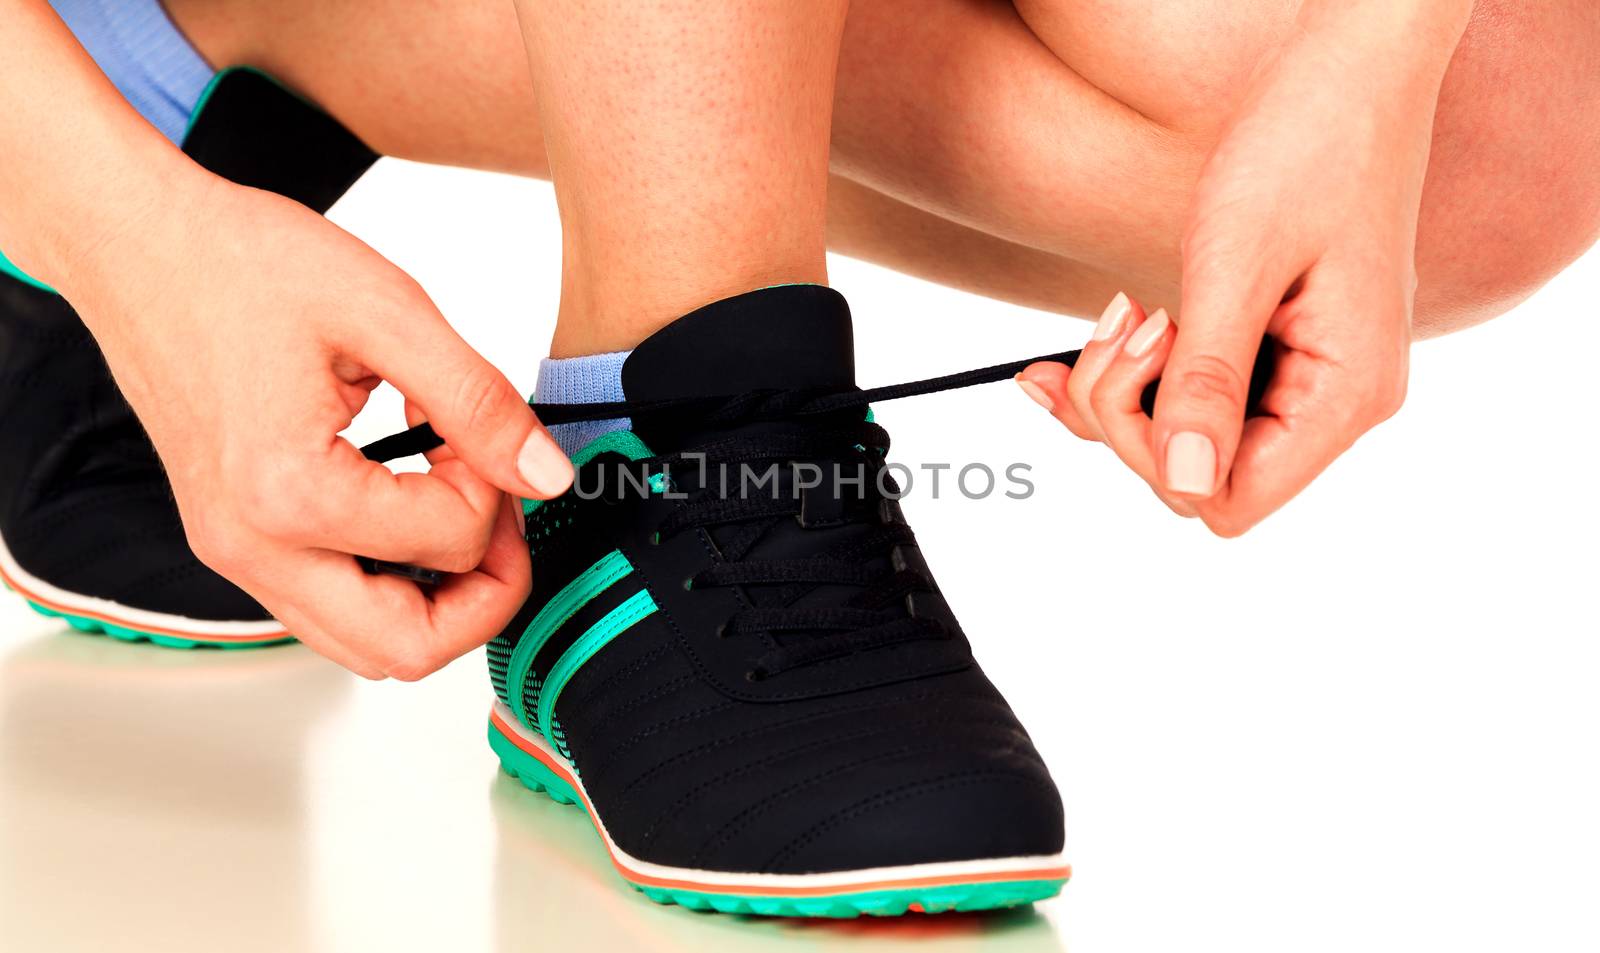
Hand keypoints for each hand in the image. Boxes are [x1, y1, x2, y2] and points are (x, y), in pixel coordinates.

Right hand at [64, 179, 572, 677]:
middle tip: (499, 515)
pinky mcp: (233, 543)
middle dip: (484, 595)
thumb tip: (547, 476)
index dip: (498, 489)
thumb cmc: (242, 262)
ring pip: (365, 647)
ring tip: (453, 507)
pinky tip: (403, 506)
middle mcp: (252, 546)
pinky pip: (328, 609)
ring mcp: (235, 554)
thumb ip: (479, 403)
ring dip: (435, 598)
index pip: (450, 544)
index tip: (482, 434)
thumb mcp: (389, 311)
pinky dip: (386, 581)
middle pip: (406, 650)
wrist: (139, 245)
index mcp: (289, 492)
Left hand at [1017, 5, 1464, 534]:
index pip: (1231, 501)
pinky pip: (1192, 396)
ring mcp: (1307, 379)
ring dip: (1128, 387)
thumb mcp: (1239, 264)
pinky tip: (1107, 330)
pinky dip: (1135, 373)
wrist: (1349, 74)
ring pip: (1184, 439)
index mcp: (1347, 394)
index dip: (1158, 458)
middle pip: (1199, 477)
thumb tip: (1185, 481)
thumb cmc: (1310, 146)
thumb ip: (1208, 381)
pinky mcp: (1276, 353)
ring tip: (1131, 309)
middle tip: (1128, 322)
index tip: (1140, 374)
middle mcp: (1335, 401)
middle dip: (1131, 411)